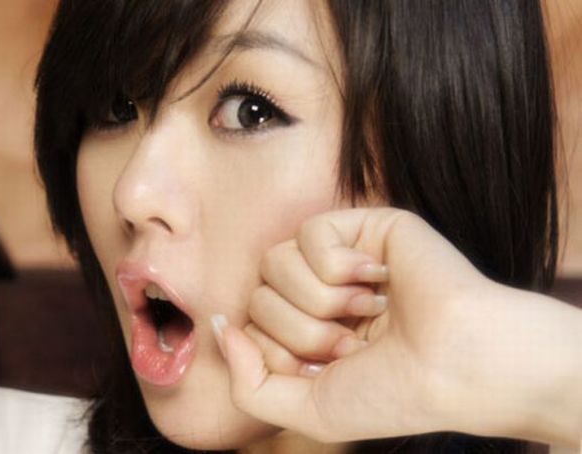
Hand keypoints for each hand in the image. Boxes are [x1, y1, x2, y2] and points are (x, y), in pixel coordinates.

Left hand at [211, 207, 581, 445]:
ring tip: (368, 314)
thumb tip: (219, 325)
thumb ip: (248, 382)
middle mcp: (317, 292)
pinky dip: (339, 267)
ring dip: (320, 302)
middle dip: (302, 332)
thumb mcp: (307, 408)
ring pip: (274, 263)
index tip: (330, 368)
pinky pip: (309, 234)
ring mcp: (337, 258)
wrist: (457, 367)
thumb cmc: (391, 392)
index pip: (248, 325)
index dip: (279, 353)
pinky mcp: (362, 226)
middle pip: (257, 295)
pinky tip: (378, 280)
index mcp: (305, 330)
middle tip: (354, 343)